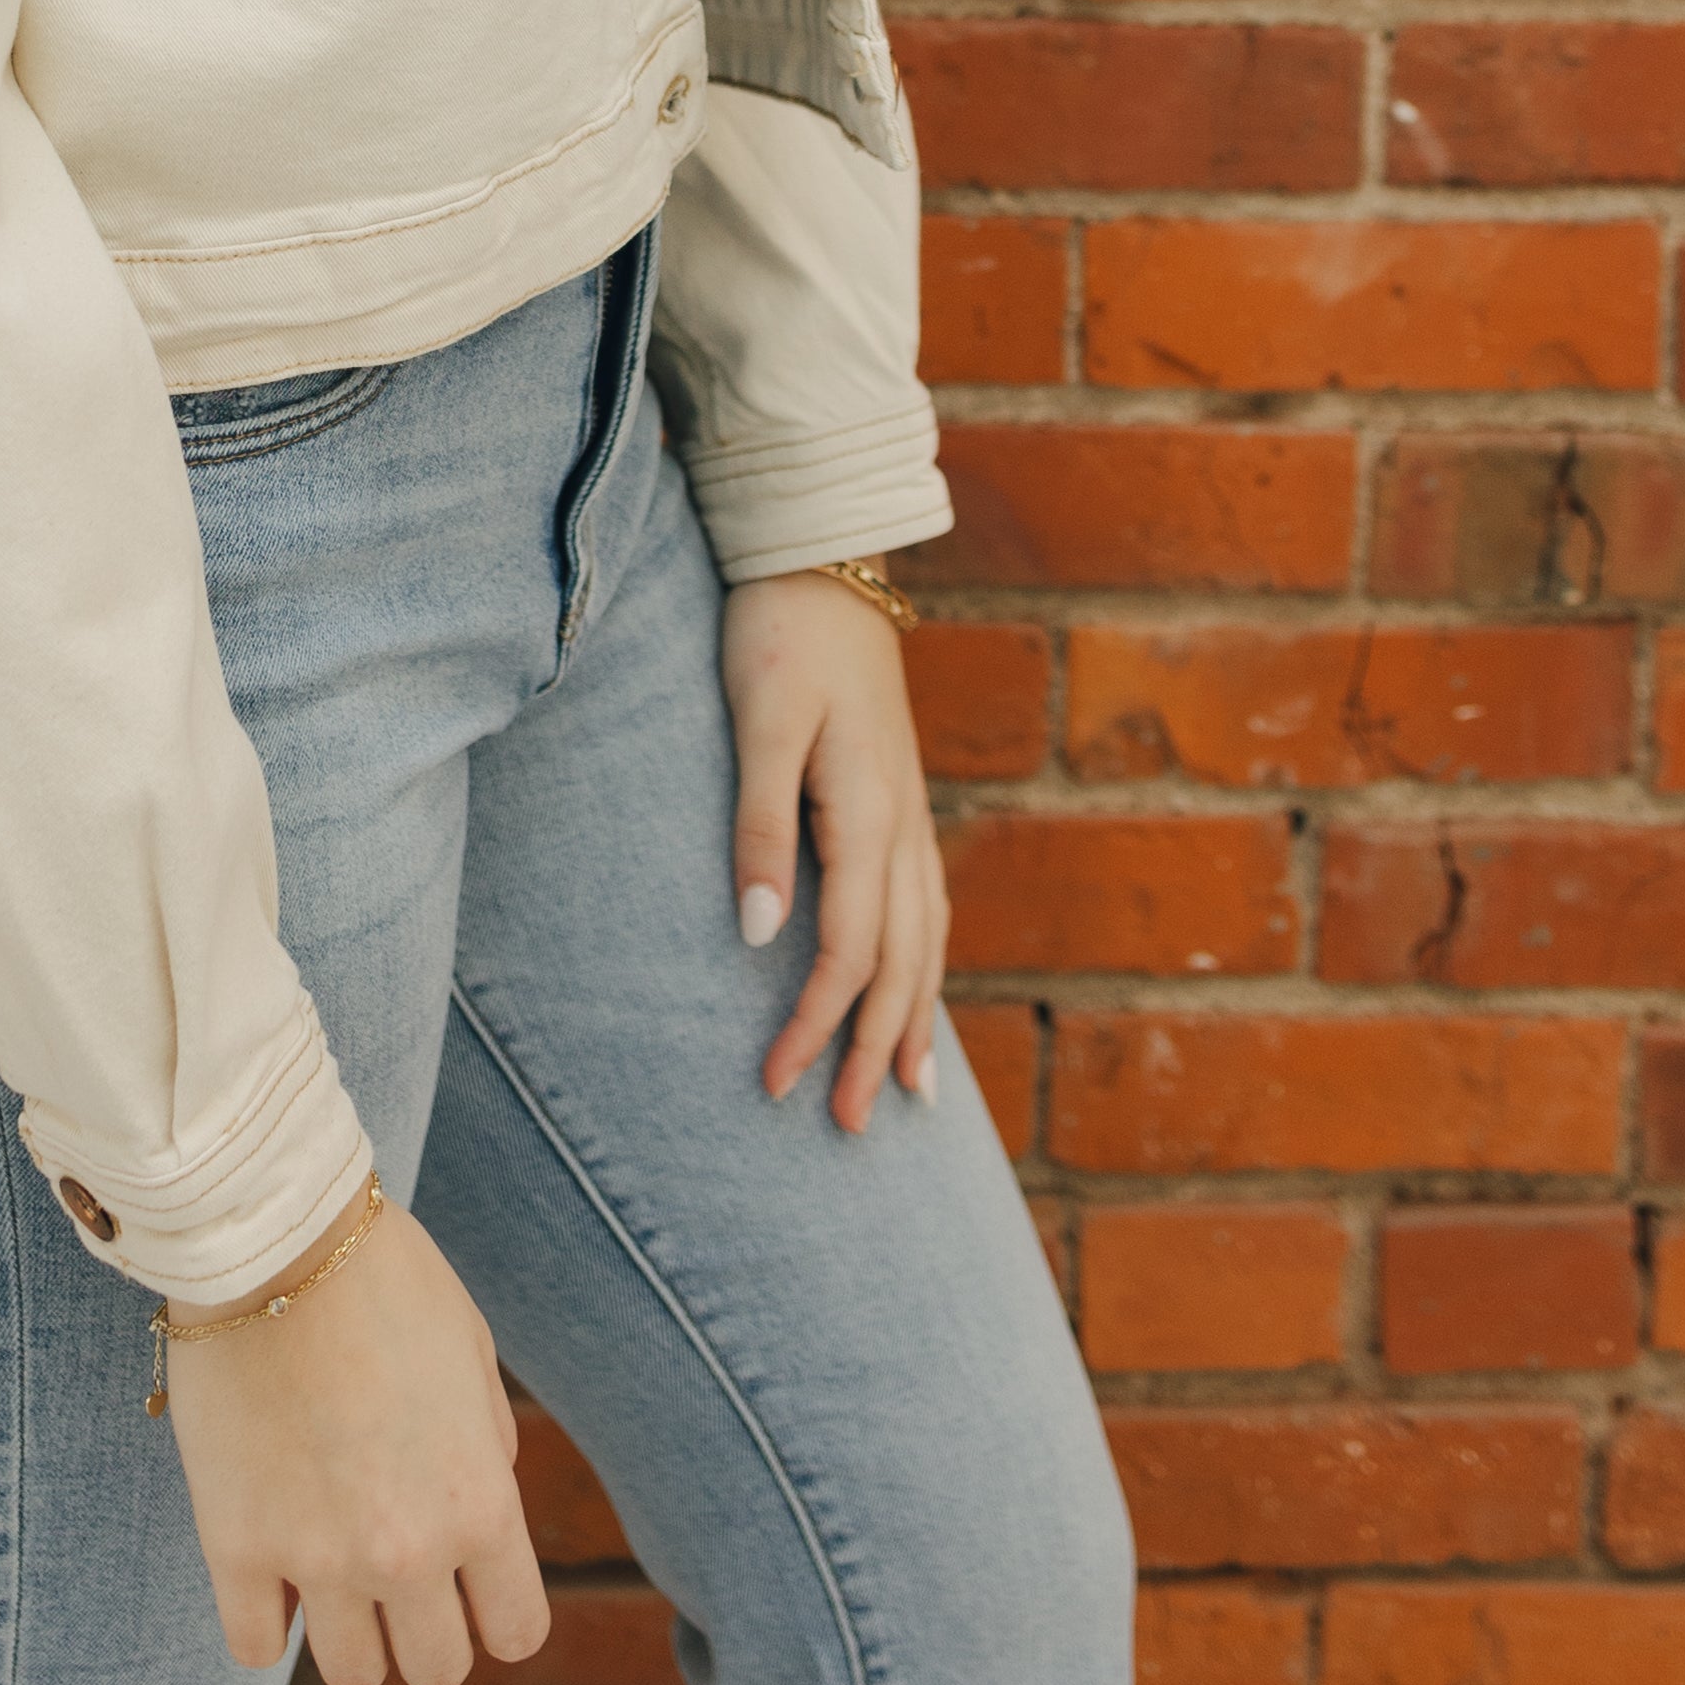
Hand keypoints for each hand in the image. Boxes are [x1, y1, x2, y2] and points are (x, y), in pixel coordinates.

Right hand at [161, 1194, 551, 1684]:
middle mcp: (408, 1551)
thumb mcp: (471, 1352)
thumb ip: (488, 1442)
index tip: (471, 1584)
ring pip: (352, 1677)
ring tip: (331, 1568)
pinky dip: (268, 1620)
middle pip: (435, 1669)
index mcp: (479, 1502)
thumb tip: (484, 1500)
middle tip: (397, 1574)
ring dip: (350, 1633)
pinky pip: (256, 1646)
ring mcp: (318, 1558)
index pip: (516, 1632)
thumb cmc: (383, 1277)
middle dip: (424, 1629)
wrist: (275, 1237)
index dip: (496, 1612)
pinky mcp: (235, 1547)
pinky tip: (271, 1565)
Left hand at [721, 571, 949, 1133]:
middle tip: (848, 1129)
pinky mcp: (902, 797)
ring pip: (928, 938)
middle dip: (876, 1049)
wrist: (824, 555)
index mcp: (867, 811)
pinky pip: (927, 904)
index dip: (816, 1025)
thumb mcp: (757, 721)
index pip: (848, 951)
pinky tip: (917, 990)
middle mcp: (902, 822)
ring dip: (914, 1018)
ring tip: (905, 1092)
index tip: (776, 1085)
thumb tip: (761, 935)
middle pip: (901, 963)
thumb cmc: (776, 634)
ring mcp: (910, 810)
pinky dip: (926, 964)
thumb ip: (759, 825)